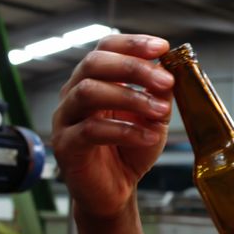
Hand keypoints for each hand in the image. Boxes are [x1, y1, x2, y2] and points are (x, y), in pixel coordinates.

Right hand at [51, 34, 173, 220]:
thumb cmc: (131, 149)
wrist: (115, 190)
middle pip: (94, 63)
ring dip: (130, 98)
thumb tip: (167, 70)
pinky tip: (149, 136)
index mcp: (95, 79)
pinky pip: (90, 129)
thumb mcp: (153, 117)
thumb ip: (158, 94)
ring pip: (88, 92)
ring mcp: (65, 118)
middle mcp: (74, 93)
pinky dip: (125, 130)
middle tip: (166, 81)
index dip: (132, 43)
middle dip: (133, 68)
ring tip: (161, 111)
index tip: (162, 47)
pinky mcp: (65, 145)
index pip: (106, 48)